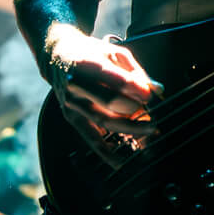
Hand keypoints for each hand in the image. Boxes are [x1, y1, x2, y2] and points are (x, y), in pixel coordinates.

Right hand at [42, 27, 161, 150]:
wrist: (57, 56)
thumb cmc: (90, 53)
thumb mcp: (113, 52)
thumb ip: (136, 71)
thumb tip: (156, 89)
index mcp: (86, 63)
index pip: (115, 78)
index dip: (136, 88)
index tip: (151, 94)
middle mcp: (76, 84)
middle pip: (109, 101)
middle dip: (135, 109)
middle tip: (152, 113)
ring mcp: (72, 102)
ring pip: (104, 120)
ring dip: (129, 128)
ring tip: (149, 130)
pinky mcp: (71, 117)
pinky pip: (90, 137)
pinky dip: (105, 152)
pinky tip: (120, 162)